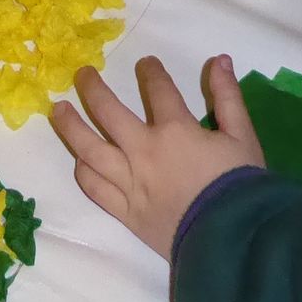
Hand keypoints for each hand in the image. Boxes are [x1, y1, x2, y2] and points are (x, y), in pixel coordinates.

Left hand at [51, 55, 264, 259]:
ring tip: (57, 109)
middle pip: (108, 112)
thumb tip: (220, 60)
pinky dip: (84, 171)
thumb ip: (229, 97)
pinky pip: (96, 188)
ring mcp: (131, 183)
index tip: (146, 63)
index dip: (152, 72)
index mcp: (176, 130)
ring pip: (90, 149)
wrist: (235, 241)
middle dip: (93, 88)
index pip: (158, 90)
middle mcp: (145, 151)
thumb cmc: (242, 187)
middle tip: (82, 74)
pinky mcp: (126, 212)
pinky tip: (79, 160)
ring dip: (71, 126)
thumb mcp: (243, 136)